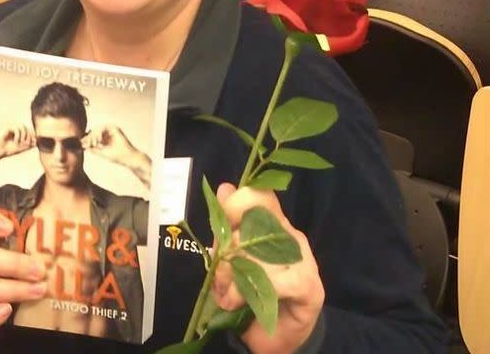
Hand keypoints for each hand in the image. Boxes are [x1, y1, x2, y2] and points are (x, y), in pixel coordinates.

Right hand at [0, 125, 35, 177]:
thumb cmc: (10, 150)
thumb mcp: (23, 147)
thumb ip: (30, 144)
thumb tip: (37, 140)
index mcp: (21, 133)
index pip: (30, 130)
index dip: (33, 135)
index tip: (34, 142)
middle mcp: (17, 129)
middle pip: (27, 128)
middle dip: (29, 136)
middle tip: (27, 143)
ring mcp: (12, 128)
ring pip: (23, 127)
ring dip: (24, 135)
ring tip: (22, 142)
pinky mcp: (8, 128)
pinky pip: (16, 128)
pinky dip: (18, 135)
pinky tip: (16, 141)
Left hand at [82, 125, 137, 165]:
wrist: (127, 158)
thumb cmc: (116, 156)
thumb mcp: (100, 152)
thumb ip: (92, 148)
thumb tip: (82, 144)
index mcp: (104, 138)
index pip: (92, 136)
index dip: (86, 140)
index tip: (81, 145)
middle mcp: (107, 133)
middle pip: (93, 131)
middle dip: (89, 138)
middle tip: (87, 144)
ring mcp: (111, 130)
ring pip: (97, 129)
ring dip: (94, 135)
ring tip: (95, 143)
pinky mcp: (114, 128)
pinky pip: (103, 127)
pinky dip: (99, 133)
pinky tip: (99, 140)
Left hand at [213, 184, 323, 353]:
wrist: (277, 337)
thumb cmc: (253, 292)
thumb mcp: (232, 255)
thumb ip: (227, 225)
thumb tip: (224, 189)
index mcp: (272, 221)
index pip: (258, 195)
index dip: (235, 205)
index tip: (220, 229)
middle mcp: (289, 233)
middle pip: (253, 220)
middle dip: (226, 249)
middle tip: (219, 275)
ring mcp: (302, 257)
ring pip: (257, 250)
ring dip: (232, 275)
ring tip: (225, 294)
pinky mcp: (307, 284)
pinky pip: (270, 278)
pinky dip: (246, 292)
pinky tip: (237, 303)